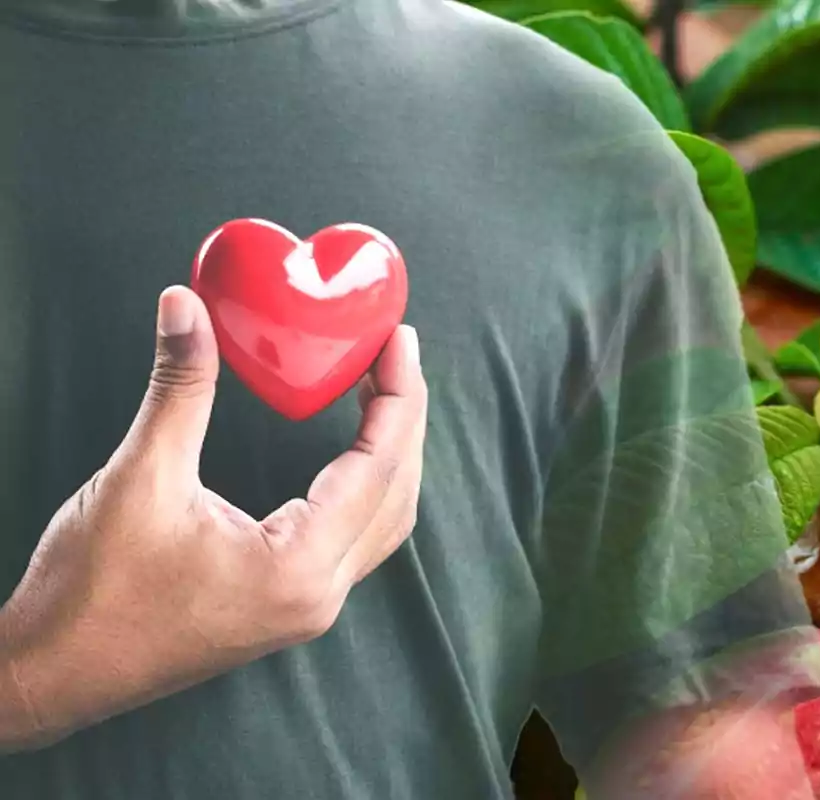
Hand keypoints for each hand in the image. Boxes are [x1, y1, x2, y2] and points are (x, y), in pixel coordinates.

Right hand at [0, 286, 426, 750]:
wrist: (50, 675)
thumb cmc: (90, 593)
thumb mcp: (139, 478)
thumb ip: (179, 389)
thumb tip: (185, 305)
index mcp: (298, 568)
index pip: (378, 467)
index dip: (396, 395)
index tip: (400, 339)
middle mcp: (319, 595)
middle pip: (396, 494)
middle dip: (404, 418)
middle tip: (396, 352)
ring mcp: (308, 608)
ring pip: (383, 522)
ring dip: (392, 455)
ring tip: (383, 391)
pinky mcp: (289, 606)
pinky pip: (356, 540)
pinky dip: (367, 488)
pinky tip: (352, 452)